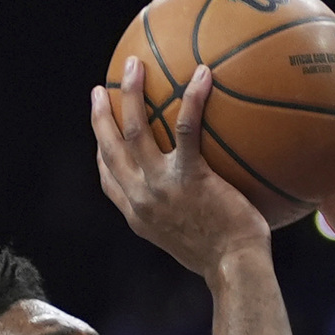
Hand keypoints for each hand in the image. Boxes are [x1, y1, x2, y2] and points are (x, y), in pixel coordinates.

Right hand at [92, 58, 271, 274]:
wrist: (234, 269)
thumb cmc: (225, 259)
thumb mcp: (191, 241)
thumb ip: (184, 215)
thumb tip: (201, 199)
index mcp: (138, 215)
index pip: (109, 179)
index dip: (101, 151)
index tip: (101, 133)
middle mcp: (141, 199)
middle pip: (110, 147)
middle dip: (102, 114)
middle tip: (103, 88)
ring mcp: (161, 187)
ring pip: (135, 130)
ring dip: (132, 94)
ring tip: (135, 65)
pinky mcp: (189, 177)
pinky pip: (186, 129)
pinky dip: (192, 98)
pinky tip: (202, 74)